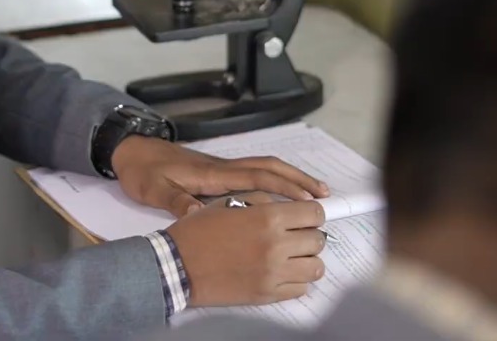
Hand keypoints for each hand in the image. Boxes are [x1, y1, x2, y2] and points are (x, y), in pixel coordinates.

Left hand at [111, 136, 328, 217]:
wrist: (131, 150)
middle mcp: (223, 168)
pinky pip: (253, 173)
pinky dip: (273, 181)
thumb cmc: (142, 170)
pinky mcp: (217, 172)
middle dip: (298, 179)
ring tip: (312, 193)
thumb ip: (176, 201)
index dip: (284, 187)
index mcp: (212, 173)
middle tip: (324, 194)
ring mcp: (221, 168)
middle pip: (269, 167)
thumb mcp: (153, 189)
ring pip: (264, 168)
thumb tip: (199, 216)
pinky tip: (279, 195)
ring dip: (289, 178)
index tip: (308, 199)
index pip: (256, 176)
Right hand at [166, 193, 327, 305]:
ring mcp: (274, 273)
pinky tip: (282, 272)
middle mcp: (276, 245)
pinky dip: (296, 280)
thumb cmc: (199, 232)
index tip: (306, 216)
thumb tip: (287, 205)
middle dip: (309, 235)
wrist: (177, 265)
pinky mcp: (268, 294)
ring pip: (315, 268)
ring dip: (307, 259)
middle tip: (296, 234)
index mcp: (267, 218)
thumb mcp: (229, 203)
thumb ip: (262, 202)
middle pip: (318, 240)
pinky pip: (301, 289)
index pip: (314, 214)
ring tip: (292, 255)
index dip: (312, 213)